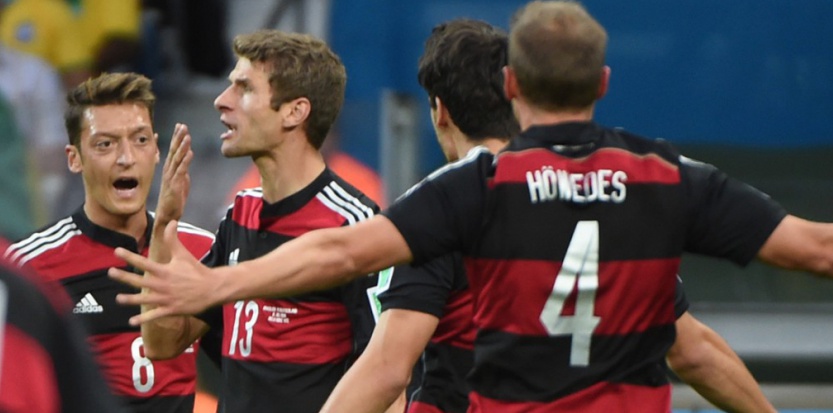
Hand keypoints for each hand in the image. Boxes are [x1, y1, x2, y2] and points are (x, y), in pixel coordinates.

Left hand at [109, 220, 223, 324]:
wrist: (212, 288)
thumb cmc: (197, 271)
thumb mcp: (184, 254)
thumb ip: (173, 240)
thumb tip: (171, 222)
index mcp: (165, 271)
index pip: (143, 262)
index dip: (129, 256)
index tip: (117, 251)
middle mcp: (163, 284)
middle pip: (140, 281)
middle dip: (124, 277)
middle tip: (110, 272)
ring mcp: (166, 298)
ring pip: (144, 299)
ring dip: (130, 299)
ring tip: (118, 298)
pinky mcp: (171, 309)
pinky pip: (154, 315)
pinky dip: (143, 319)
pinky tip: (132, 322)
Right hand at [155, 123, 192, 223]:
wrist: (167, 216)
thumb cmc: (173, 200)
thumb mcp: (180, 183)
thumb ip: (183, 172)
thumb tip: (186, 163)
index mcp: (170, 170)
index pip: (174, 151)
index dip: (177, 139)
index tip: (180, 127)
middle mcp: (169, 172)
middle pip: (174, 152)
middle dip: (178, 138)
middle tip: (182, 125)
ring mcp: (171, 178)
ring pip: (177, 159)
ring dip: (182, 146)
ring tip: (186, 135)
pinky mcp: (175, 186)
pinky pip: (180, 171)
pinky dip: (185, 161)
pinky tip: (190, 152)